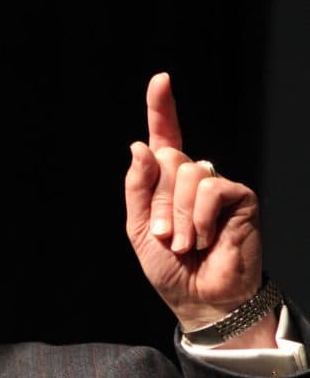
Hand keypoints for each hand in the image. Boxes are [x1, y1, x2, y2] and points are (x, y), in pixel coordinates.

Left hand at [125, 72, 273, 347]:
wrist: (199, 298)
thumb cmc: (169, 268)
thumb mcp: (138, 229)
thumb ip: (137, 188)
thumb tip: (141, 145)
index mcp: (165, 185)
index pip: (164, 140)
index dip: (162, 109)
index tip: (161, 80)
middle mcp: (192, 179)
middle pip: (168, 162)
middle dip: (159, 205)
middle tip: (165, 238)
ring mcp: (216, 187)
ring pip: (189, 175)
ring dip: (178, 216)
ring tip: (185, 245)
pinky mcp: (239, 197)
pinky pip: (211, 188)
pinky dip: (199, 217)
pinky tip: (204, 239)